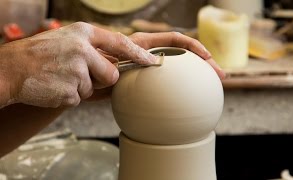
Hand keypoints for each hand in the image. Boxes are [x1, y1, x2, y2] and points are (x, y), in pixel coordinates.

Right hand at [0, 22, 156, 107]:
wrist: (11, 69)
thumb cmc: (41, 56)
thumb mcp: (68, 40)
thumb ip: (93, 49)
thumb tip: (116, 63)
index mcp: (83, 33)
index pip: (120, 42)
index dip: (138, 54)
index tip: (152, 62)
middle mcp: (82, 49)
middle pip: (111, 72)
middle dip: (99, 79)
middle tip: (76, 73)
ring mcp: (76, 70)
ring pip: (95, 87)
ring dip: (81, 87)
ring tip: (60, 77)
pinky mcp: (71, 90)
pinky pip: (80, 98)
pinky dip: (69, 95)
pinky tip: (54, 86)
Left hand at [87, 32, 225, 100]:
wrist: (77, 78)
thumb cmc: (87, 62)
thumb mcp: (106, 54)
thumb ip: (127, 54)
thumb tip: (152, 61)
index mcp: (141, 45)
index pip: (173, 40)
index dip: (193, 46)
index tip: (207, 57)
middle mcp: (147, 58)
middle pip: (181, 57)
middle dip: (203, 64)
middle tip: (220, 76)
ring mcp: (146, 72)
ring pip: (174, 74)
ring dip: (192, 81)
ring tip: (210, 92)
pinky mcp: (141, 86)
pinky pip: (162, 90)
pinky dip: (175, 95)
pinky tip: (183, 106)